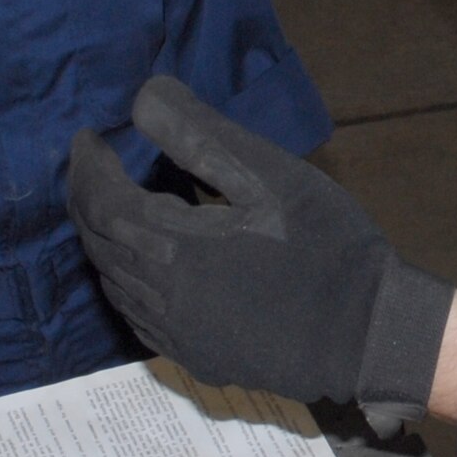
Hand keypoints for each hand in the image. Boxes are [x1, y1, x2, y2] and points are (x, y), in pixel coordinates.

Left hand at [68, 77, 453, 432]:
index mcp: (175, 248)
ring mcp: (177, 337)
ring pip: (113, 284)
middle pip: (99, 244)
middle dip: (88, 200)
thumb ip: (201, 135)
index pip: (102, 202)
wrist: (369, 335)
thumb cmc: (327, 246)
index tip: (87, 137)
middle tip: (94, 165)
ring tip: (115, 206)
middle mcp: (161, 298)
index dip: (87, 167)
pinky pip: (138, 318)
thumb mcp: (272, 175)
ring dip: (105, 241)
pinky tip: (146, 266)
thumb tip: (143, 97)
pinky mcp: (196, 359)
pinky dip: (127, 282)